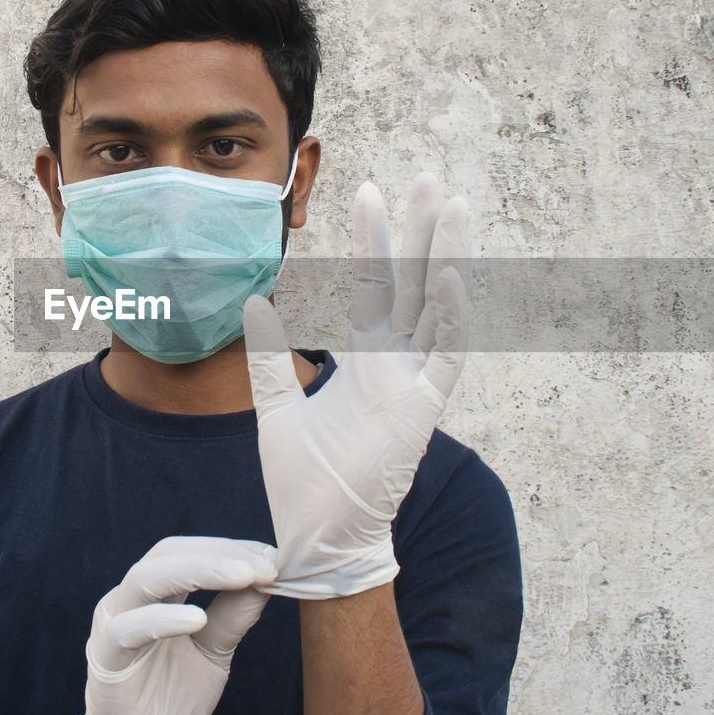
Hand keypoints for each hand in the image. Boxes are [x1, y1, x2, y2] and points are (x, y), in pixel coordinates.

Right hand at [67, 536, 278, 714]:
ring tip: (243, 577)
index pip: (189, 551)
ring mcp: (113, 624)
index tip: (271, 555)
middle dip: (218, 553)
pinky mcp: (105, 658)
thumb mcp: (214, 650)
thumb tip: (268, 577)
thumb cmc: (173, 696)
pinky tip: (197, 619)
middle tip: (264, 565)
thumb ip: (234, 614)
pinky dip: (164, 619)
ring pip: (146, 579)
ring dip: (199, 570)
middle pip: (167, 553)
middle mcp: (130, 600)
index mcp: (155, 593)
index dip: (229, 548)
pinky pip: (128, 629)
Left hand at [243, 172, 470, 598]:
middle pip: (412, 284)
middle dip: (422, 232)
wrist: (315, 537)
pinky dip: (448, 321)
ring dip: (447, 259)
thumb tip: (256, 301)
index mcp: (362, 360)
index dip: (372, 241)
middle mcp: (392, 365)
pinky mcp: (419, 414)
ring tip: (457, 207)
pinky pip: (442, 361)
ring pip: (436, 309)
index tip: (370, 192)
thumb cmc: (303, 481)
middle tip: (433, 177)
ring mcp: (410, 386)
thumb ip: (269, 357)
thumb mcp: (276, 408)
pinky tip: (451, 277)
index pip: (372, 287)